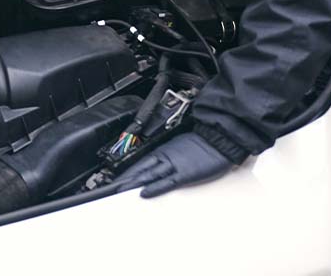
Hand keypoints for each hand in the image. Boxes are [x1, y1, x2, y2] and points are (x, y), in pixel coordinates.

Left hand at [116, 132, 234, 197]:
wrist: (220, 137)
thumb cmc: (203, 142)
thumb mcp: (180, 146)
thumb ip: (168, 154)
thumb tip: (159, 164)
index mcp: (164, 150)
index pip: (140, 163)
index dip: (127, 172)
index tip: (115, 180)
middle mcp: (165, 157)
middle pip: (140, 169)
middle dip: (125, 179)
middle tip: (110, 188)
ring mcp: (174, 165)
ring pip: (148, 175)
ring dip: (133, 183)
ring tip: (119, 191)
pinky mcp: (185, 174)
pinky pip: (166, 182)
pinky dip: (154, 188)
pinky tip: (144, 192)